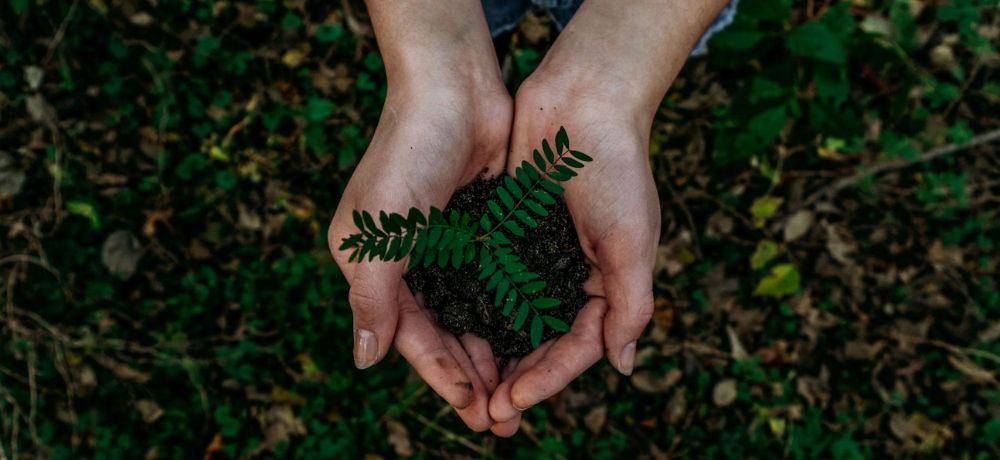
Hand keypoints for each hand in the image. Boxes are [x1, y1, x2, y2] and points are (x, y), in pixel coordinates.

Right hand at [328, 80, 511, 429]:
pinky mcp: (483, 229)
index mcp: (375, 266)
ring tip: (521, 393)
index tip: (473, 410)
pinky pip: (497, 284)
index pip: (410, 336)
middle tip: (503, 419)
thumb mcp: (379, 232)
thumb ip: (372, 298)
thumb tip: (365, 361)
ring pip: (473, 315)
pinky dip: (512, 314)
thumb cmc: (407, 154)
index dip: (441, 376)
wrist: (454, 87)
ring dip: (495, 354)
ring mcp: (448, 246)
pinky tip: (534, 340)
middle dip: (472, 377)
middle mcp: (410, 262)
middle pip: (444, 334)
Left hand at [486, 76, 659, 435]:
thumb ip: (630, 306)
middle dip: (515, 379)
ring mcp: (535, 256)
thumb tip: (623, 367)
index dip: (547, 379)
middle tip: (485, 414)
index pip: (576, 347)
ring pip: (509, 319)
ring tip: (465, 388)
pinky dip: (472, 308)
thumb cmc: (617, 170)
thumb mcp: (632, 243)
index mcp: (605, 285)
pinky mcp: (506, 233)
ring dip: (490, 354)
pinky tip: (449, 331)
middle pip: (539, 343)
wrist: (583, 101)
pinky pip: (487, 280)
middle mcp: (569, 277)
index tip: (514, 402)